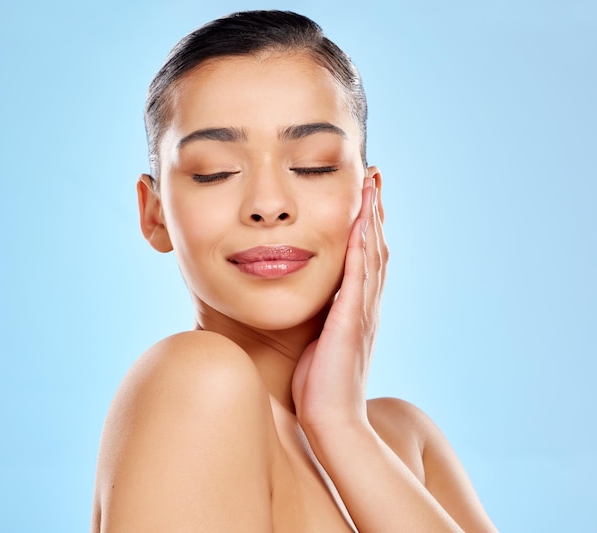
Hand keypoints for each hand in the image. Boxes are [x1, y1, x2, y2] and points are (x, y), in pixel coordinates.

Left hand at [292, 171, 388, 436]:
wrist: (330, 421)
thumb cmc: (317, 386)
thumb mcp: (318, 344)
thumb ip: (320, 321)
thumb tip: (309, 307)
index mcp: (357, 310)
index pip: (366, 258)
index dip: (367, 226)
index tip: (364, 197)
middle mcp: (365, 305)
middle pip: (375, 248)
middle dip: (374, 212)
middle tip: (374, 178)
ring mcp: (362, 312)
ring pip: (371, 255)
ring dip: (372, 219)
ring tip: (371, 187)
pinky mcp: (351, 321)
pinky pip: (358, 276)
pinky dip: (361, 247)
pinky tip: (359, 222)